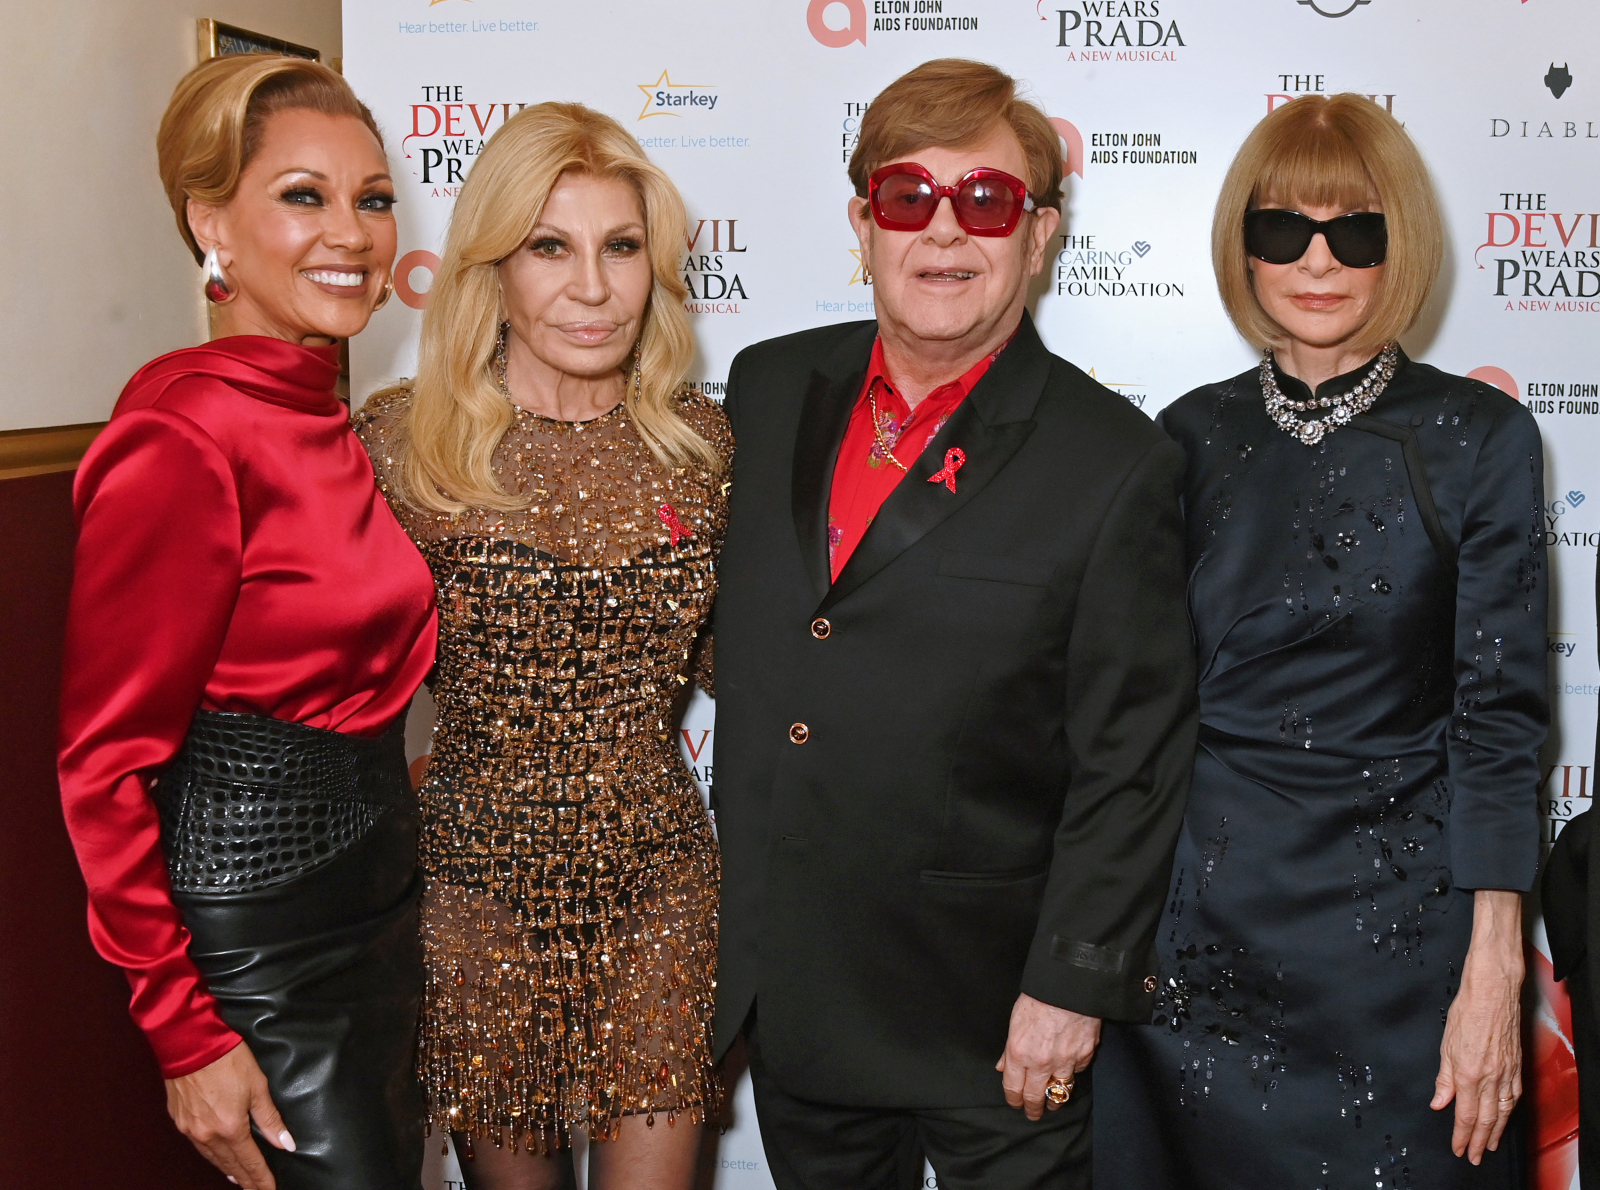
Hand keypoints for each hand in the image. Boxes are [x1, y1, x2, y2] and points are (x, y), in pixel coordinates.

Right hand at [165, 1042, 294, 1189]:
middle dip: (245, 1179)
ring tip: (240, 1180)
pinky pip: (197, 1146)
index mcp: (230, 1128)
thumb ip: (270, 1119)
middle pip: (230, 1165)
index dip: (261, 1179)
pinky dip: (210, 1156)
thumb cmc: (226, 1058)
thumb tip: (285, 1144)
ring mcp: (190, 1129)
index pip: (250, 1162)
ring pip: (212, 1158)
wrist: (190, 1042)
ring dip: (228, 1170)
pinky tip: (217, 1158)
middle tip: (257, 1189)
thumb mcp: (257, 1086)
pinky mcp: (179, 1120)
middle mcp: (207, 1135)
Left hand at [995, 993, 1100, 1120]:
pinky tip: (1069, 1071)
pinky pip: (1077, 1072)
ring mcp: (1065, 1062)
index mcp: (1019, 1052)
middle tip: (1034, 1114)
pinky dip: (1072, 1073)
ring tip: (1053, 1103)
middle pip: (1036, 1098)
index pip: (1014, 1088)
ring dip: (1055, 1100)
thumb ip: (1009, 1048)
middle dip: (1034, 1109)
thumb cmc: (1039, 997)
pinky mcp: (1085, 1057)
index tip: (1016, 1104)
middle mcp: (1041, 1063)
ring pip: (1059, 1092)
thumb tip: (1002, 1066)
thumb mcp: (1015, 1020)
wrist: (1070, 986)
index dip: (1014, 1100)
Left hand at [1430, 889, 1523, 1164]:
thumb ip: (1444, 1078)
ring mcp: (1507, 1072)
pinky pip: (1514, 1096)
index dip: (1462, 1136)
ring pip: (1503, 1111)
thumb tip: (1439, 1102)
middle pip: (1486, 1119)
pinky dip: (1509, 1112)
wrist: (1493, 991)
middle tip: (1475, 1157)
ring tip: (1491, 1145)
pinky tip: (1505, 1117)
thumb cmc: (1467, 1011)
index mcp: (1470, 1074)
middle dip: (1480, 1141)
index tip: (1459, 1149)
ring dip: (1497, 1131)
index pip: (1465, 1115)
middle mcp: (1491, 1077)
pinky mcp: (1516, 1065)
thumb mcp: (1446, 1045)